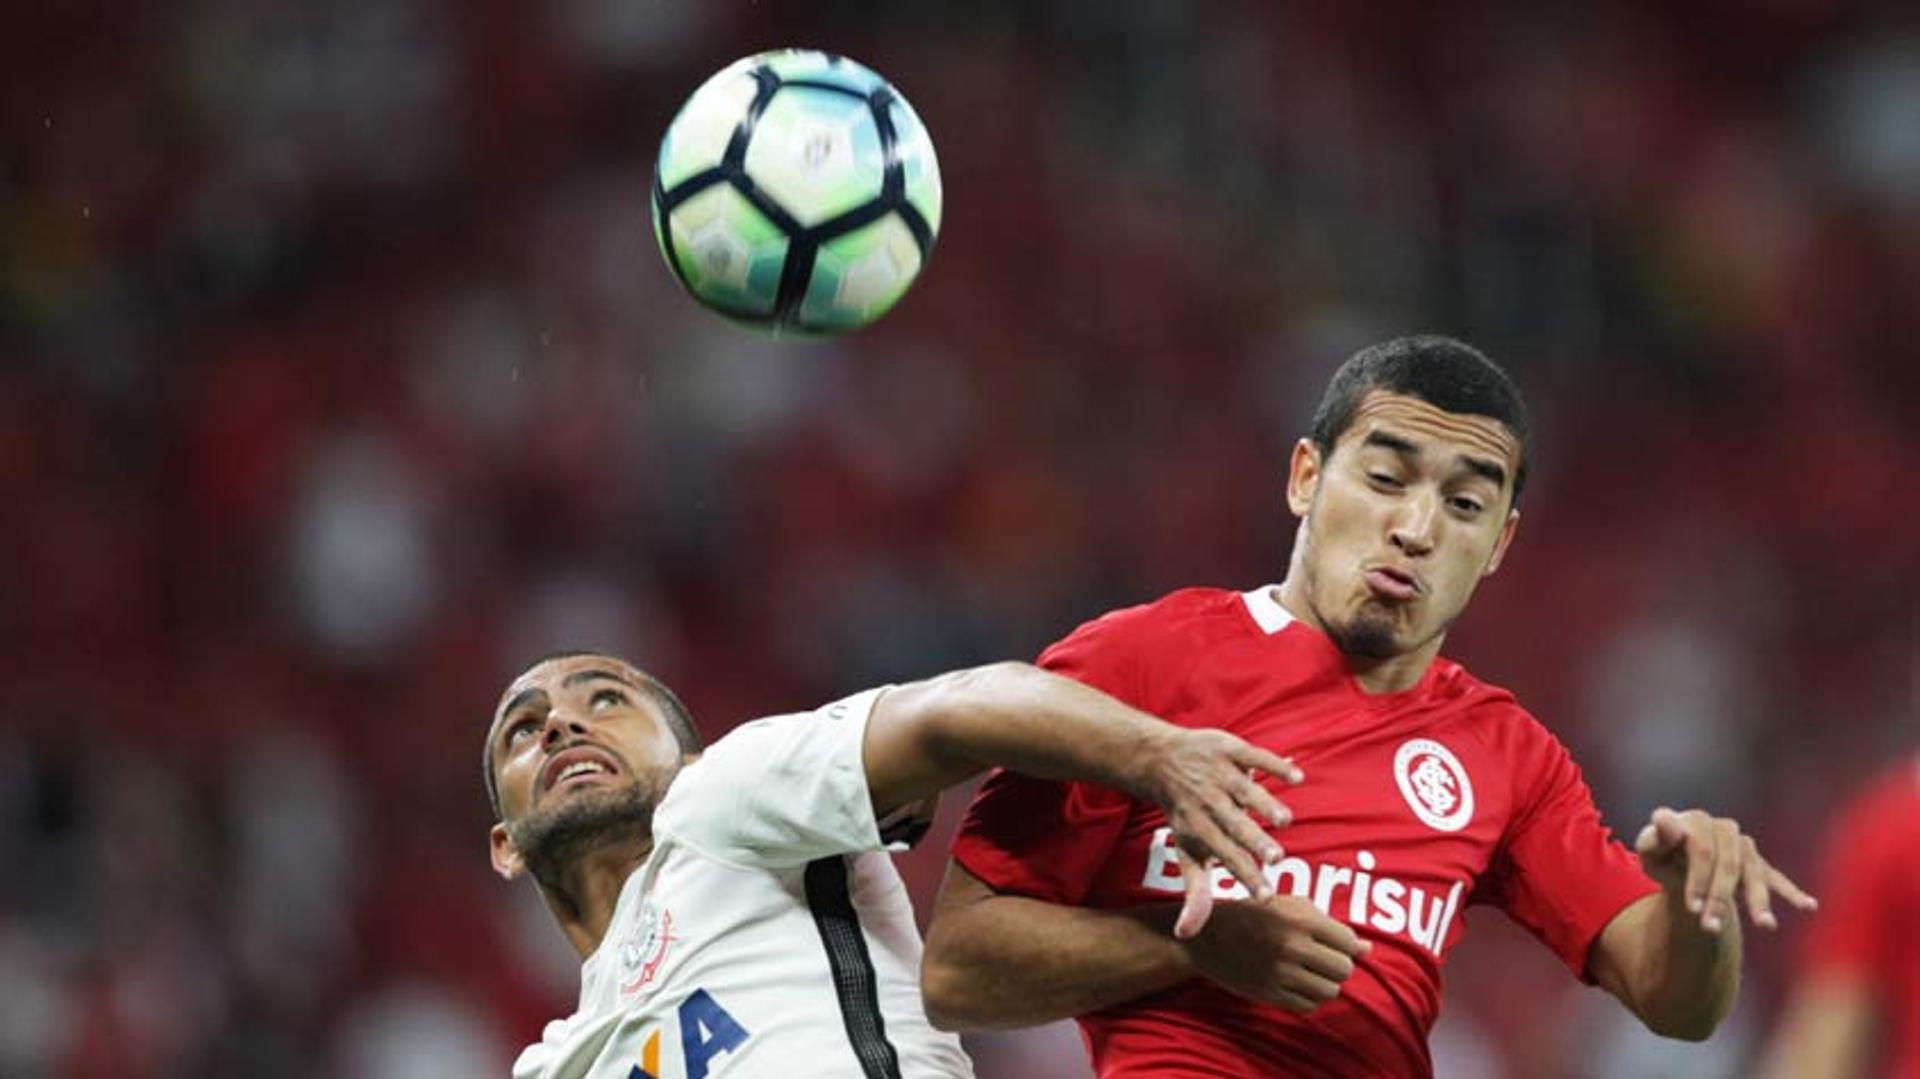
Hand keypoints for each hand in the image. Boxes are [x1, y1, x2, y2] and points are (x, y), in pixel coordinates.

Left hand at [1131, 727, 1302, 938]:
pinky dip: (1274, 766)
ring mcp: (1220, 775)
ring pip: (1245, 791)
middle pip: (1234, 825)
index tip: (1267, 898)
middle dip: (1253, 841)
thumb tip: (1185, 936)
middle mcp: (1210, 803)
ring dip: (1264, 804)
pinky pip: (1255, 756)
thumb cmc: (1184, 816)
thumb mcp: (1187, 853)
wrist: (1161, 761)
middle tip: (1277, 858)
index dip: (1245, 876)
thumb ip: (1196, 893)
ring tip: (1284, 820)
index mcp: (1201, 830)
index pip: (1225, 856)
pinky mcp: (1231, 750)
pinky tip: (1297, 778)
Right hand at [1184, 895, 1371, 1011]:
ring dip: (1325, 983)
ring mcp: (1280, 973)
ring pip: (1330, 991)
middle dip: (1338, 965)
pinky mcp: (1269, 994)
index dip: (1346, 945)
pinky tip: (1297, 983)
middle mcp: (1292, 947)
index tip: (1333, 944)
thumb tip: (1367, 950)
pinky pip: (1308, 1006)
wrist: (1209, 936)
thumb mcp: (1290, 906)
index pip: (1348, 942)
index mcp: (1300, 919)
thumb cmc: (1255, 914)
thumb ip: (1330, 925)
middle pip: (1343, 969)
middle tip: (1323, 959)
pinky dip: (1309, 997)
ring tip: (1311, 972)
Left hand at [1634, 806, 1817, 934]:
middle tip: (1711, 929)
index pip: (1702, 851)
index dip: (1698, 880)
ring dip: (1758, 902)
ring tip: (1765, 926)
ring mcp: (1743, 845)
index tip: (1692, 909)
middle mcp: (1723, 829)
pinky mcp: (1756, 862)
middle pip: (1729, 867)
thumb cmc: (1661, 856)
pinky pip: (1776, 878)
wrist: (1676, 859)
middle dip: (1721, 900)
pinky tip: (1809, 906)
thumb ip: (1655, 838)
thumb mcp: (1650, 851)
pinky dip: (1791, 892)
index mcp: (1695, 821)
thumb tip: (1667, 821)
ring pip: (1754, 875)